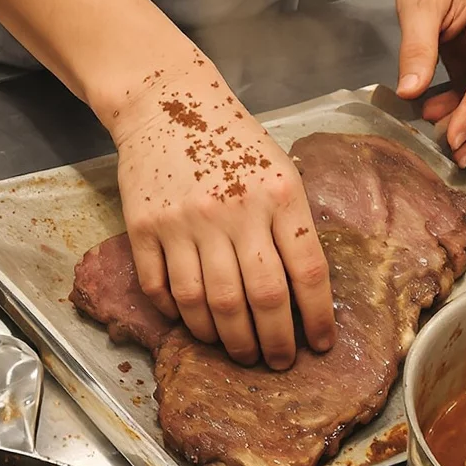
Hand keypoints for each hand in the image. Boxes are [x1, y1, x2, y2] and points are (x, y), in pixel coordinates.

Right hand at [108, 49, 333, 369]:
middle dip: (273, 343)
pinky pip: (161, 289)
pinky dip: (178, 315)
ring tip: (238, 350)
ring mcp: (185, 222)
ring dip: (225, 338)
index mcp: (278, 196)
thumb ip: (291, 224)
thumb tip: (304, 294)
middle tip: (276, 362)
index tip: (320, 345)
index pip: (307, 272)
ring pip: (209, 304)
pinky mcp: (145, 227)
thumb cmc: (231, 140)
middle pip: (260, 299)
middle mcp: (234, 212)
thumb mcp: (279, 171)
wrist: (166, 102)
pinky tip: (192, 322)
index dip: (317, 318)